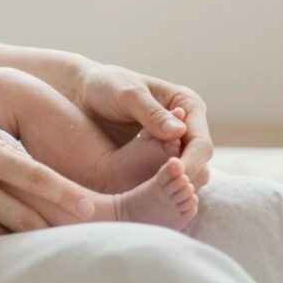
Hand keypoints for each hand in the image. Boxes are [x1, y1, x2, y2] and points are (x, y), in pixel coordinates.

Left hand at [75, 62, 211, 189]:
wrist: (81, 94)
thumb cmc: (104, 86)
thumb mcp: (126, 95)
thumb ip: (151, 113)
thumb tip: (179, 132)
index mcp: (187, 105)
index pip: (200, 142)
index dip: (191, 161)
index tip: (176, 174)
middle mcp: (187, 126)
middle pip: (199, 162)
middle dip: (185, 178)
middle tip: (166, 192)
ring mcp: (174, 144)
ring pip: (187, 174)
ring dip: (174, 186)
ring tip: (155, 196)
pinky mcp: (158, 158)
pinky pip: (167, 177)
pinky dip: (160, 186)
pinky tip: (145, 195)